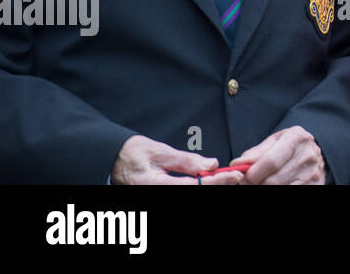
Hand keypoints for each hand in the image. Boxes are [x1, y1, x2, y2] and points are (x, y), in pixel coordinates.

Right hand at [111, 135, 243, 184]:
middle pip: (196, 196)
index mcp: (155, 185)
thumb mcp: (160, 151)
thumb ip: (186, 161)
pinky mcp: (162, 196)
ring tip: (227, 179)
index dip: (217, 182)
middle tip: (236, 177)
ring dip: (211, 189)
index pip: (194, 187)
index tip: (235, 174)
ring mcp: (158, 198)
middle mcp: (157, 195)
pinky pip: (184, 195)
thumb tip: (212, 165)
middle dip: (217, 187)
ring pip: (191, 197)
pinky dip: (200, 189)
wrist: (114, 161)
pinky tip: (211, 182)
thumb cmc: (134, 153)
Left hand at [235, 126, 325, 184]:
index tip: (243, 178)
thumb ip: (256, 152)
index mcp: (296, 138)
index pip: (270, 161)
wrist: (316, 154)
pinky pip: (290, 192)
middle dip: (256, 184)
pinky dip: (277, 190)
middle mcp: (307, 155)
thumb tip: (237, 164)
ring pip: (280, 189)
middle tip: (248, 183)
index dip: (253, 173)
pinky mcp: (315, 185)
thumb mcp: (275, 142)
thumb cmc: (290, 147)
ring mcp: (312, 173)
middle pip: (273, 180)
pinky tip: (273, 185)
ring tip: (261, 183)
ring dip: (265, 188)